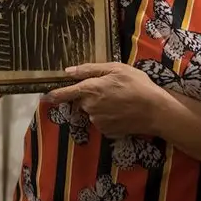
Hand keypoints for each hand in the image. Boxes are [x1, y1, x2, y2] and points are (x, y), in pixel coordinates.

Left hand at [46, 63, 168, 137]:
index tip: (45, 96)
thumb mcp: (116, 69)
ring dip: (100, 106)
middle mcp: (90, 107)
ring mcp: (97, 121)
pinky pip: (101, 122)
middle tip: (109, 90)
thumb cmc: (137, 84)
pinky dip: (108, 116)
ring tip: (119, 100)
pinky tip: (121, 111)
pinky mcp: (106, 132)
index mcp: (90, 89)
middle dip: (90, 96)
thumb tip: (69, 71)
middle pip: (82, 101)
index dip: (54, 94)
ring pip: (92, 111)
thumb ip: (90, 70)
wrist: (155, 111)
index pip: (65, 93)